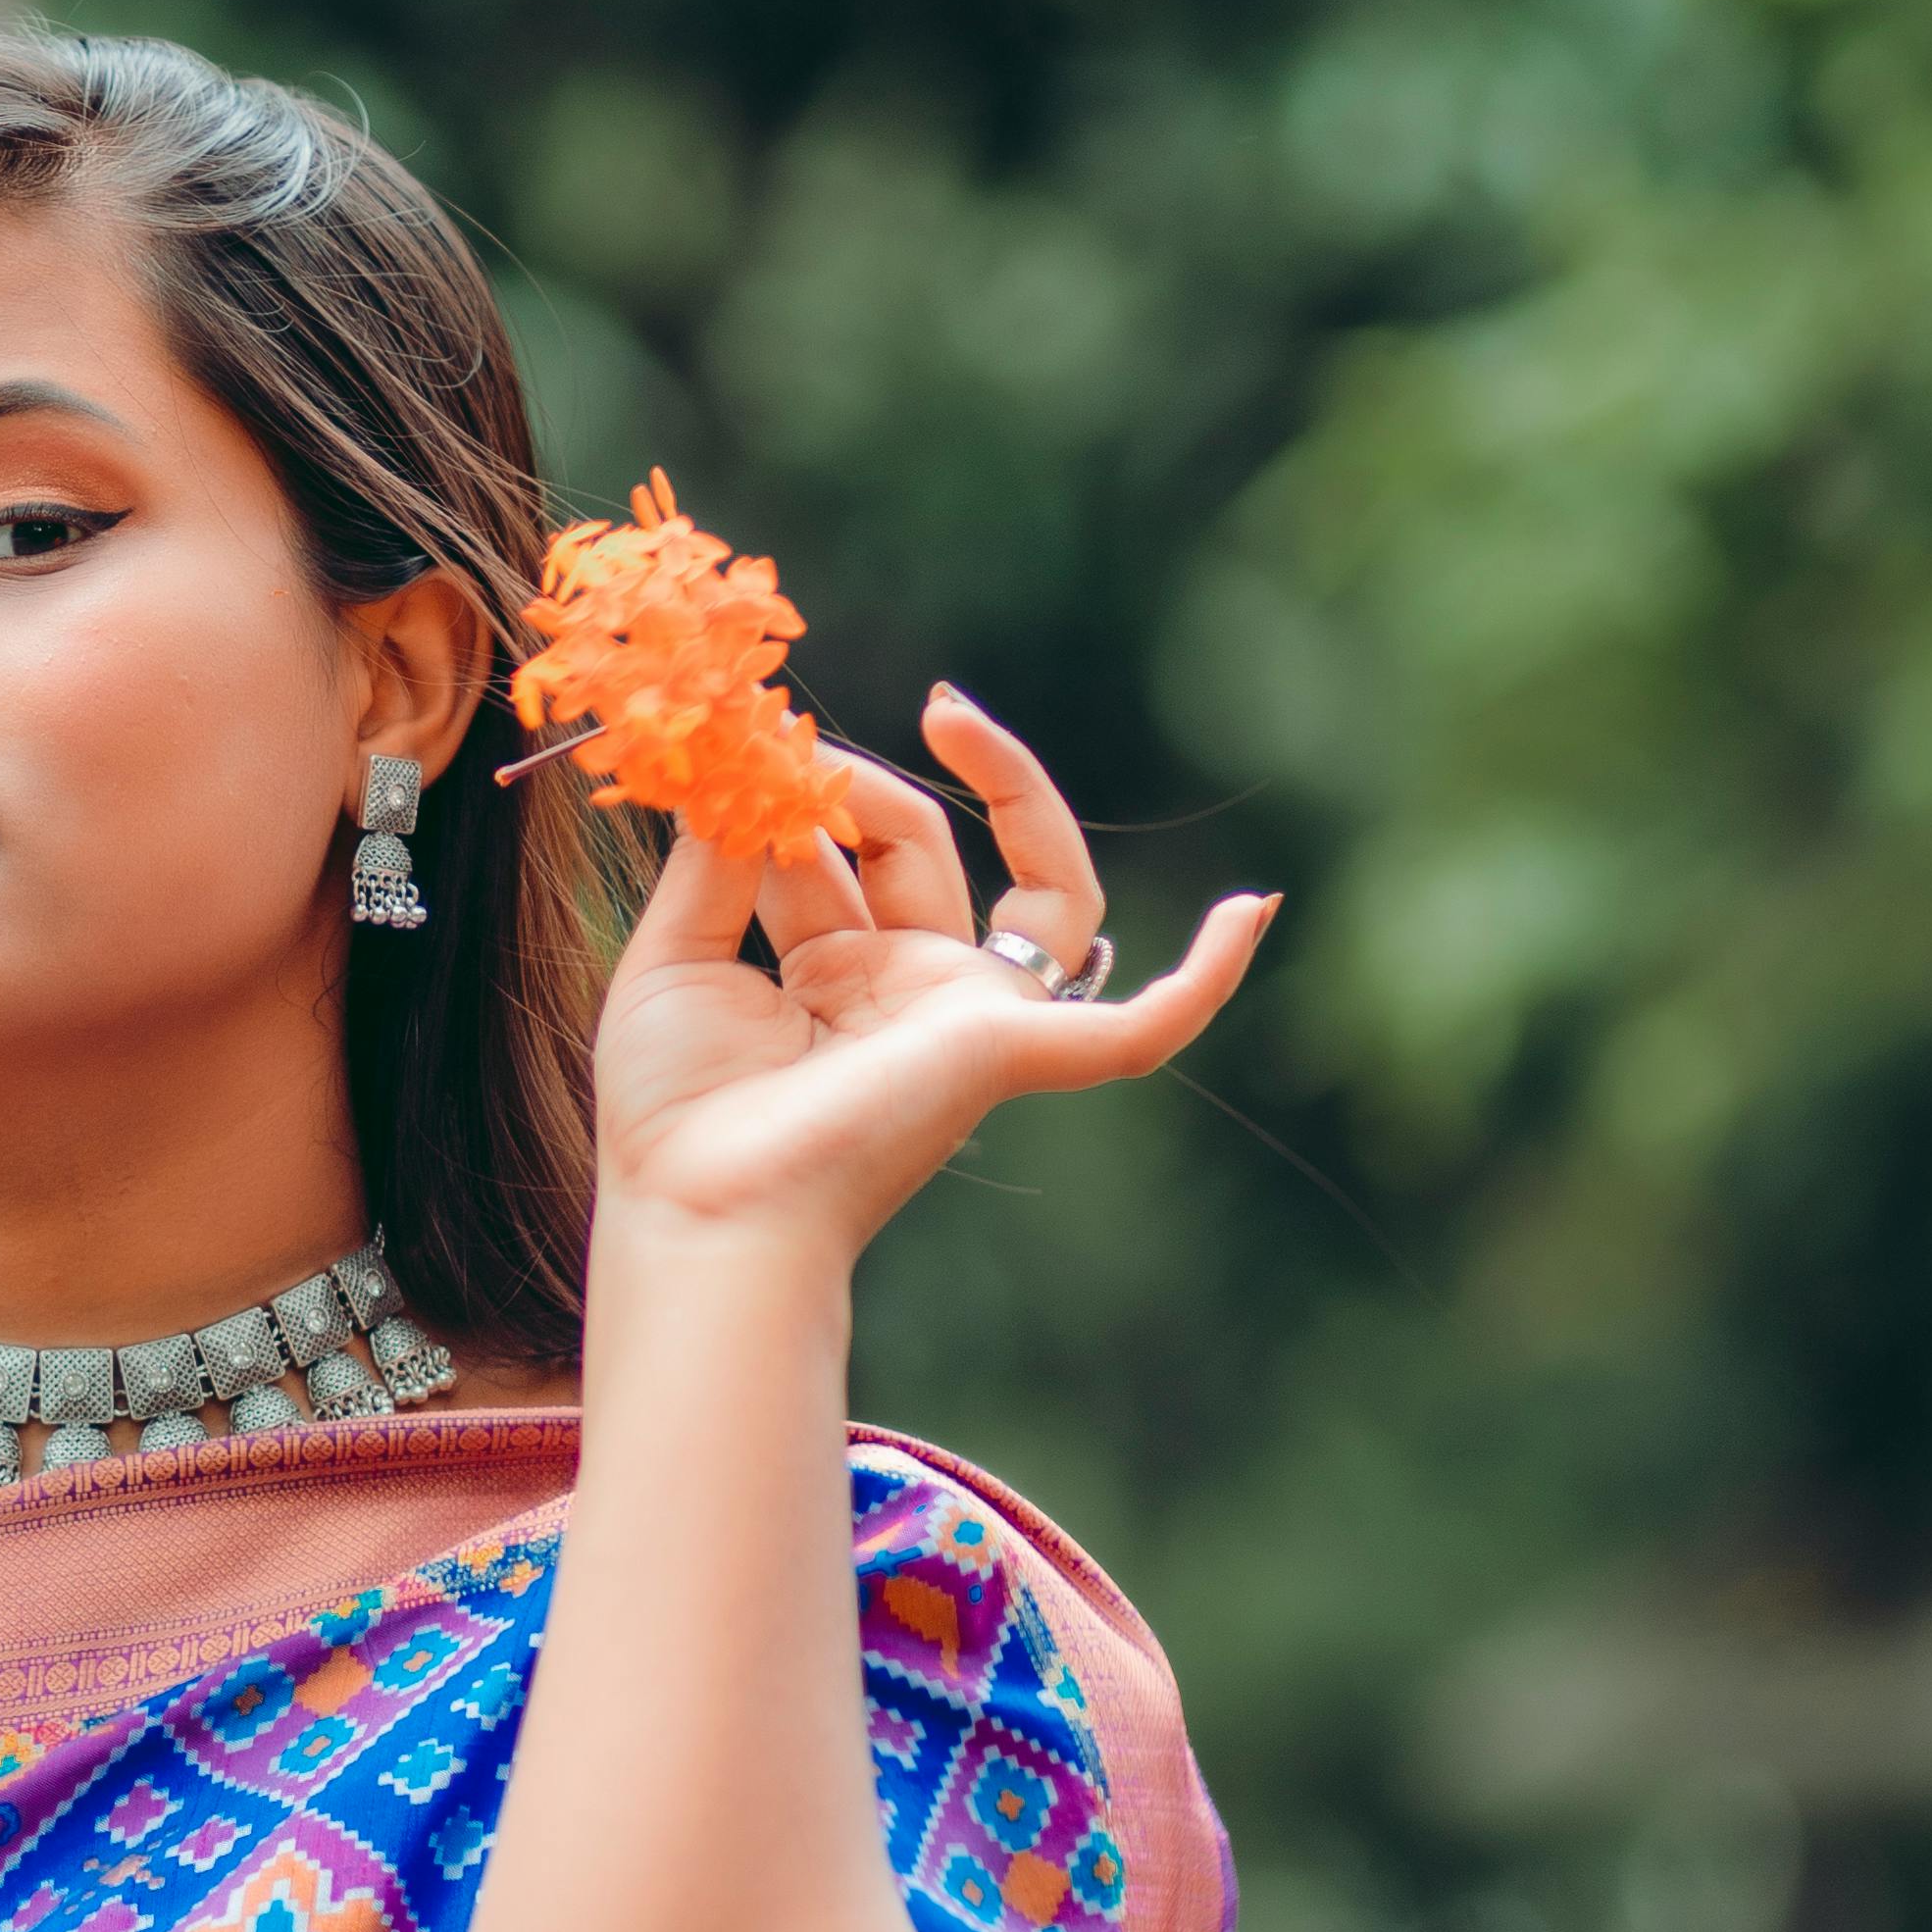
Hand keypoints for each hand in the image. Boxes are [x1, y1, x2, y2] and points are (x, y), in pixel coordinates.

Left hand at [587, 683, 1272, 1280]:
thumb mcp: (677, 954)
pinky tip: (1255, 912)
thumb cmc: (676, 1113)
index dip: (801, 791)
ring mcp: (972, 1022)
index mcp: (836, 978)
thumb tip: (741, 764)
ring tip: (947, 720)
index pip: (843, 849)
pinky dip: (1204, 981)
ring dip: (1004, 787)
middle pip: (926, 846)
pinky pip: (1140, 1030)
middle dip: (862, 785)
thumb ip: (717, 856)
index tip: (744, 741)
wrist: (702, 1211)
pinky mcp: (1013, 1054)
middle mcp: (913, 993)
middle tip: (794, 754)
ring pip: (1038, 892)